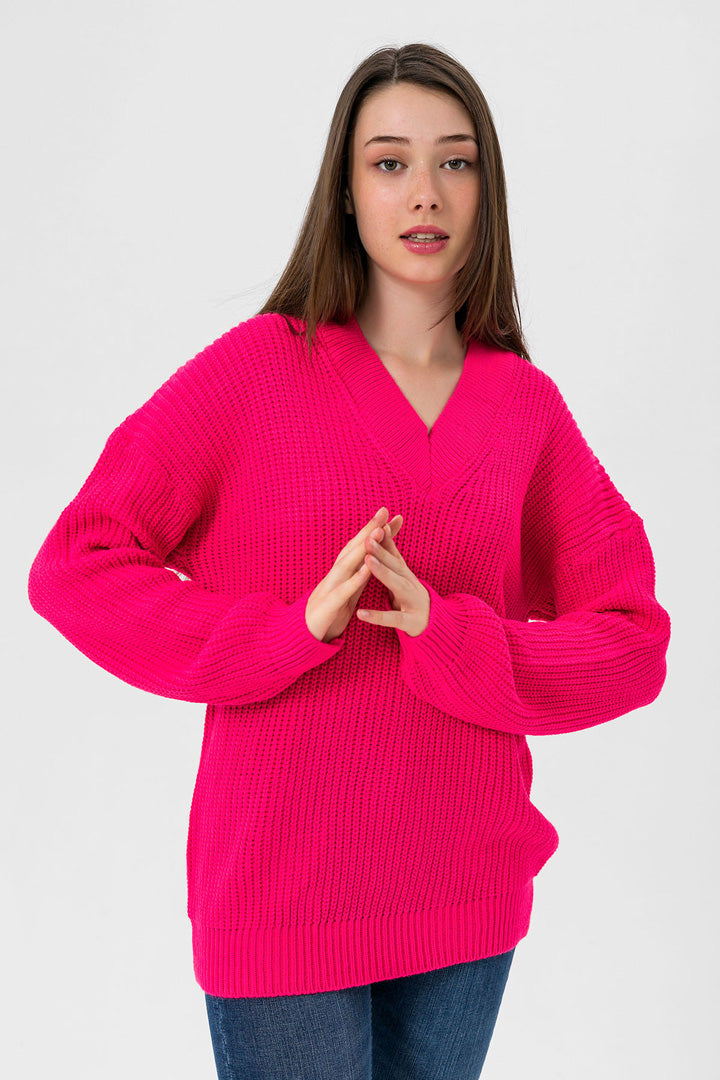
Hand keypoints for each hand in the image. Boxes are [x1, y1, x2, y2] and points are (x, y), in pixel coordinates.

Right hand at [305, 507, 403, 642]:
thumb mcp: (348, 593)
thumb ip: (359, 576)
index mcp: (342, 574)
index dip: (374, 531)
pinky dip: (355, 579)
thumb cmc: (329, 614)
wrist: (303, 639)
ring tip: (378, 532)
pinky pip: (343, 592)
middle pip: (353, 549)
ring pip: (347, 564)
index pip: (360, 548)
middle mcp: (334, 576)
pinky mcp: (327, 607)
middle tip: (384, 511)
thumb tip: (371, 559)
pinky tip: (367, 568)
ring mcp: (329, 589)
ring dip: (363, 548)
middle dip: (369, 529)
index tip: (390, 515)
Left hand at [356, 523, 429, 636]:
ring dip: (383, 572)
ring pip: (397, 585)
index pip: (394, 553)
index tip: (376, 524)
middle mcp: (411, 584)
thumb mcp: (403, 577)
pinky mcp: (411, 622)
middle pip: (395, 565)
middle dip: (381, 551)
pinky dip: (377, 616)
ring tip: (367, 561)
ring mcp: (413, 602)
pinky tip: (360, 613)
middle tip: (367, 538)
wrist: (435, 627)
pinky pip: (393, 618)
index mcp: (406, 574)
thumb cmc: (411, 599)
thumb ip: (392, 557)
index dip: (386, 539)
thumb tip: (384, 529)